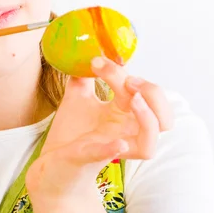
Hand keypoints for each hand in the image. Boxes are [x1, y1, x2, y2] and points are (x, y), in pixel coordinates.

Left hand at [26, 56, 173, 203]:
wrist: (51, 163)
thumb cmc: (71, 133)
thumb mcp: (77, 97)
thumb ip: (85, 75)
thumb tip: (84, 50)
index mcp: (124, 115)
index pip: (142, 92)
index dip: (124, 72)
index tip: (97, 60)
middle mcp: (126, 133)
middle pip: (162, 117)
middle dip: (153, 94)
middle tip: (130, 81)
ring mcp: (112, 149)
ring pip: (150, 144)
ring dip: (148, 120)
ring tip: (133, 100)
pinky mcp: (90, 160)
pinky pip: (109, 155)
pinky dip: (112, 148)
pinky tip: (116, 142)